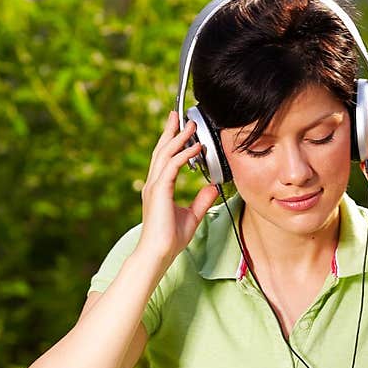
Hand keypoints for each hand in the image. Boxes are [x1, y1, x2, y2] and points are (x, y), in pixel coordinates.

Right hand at [138, 110, 219, 263]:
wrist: (158, 253)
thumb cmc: (170, 239)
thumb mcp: (192, 216)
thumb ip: (201, 200)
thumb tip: (212, 187)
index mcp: (159, 188)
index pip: (165, 159)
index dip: (172, 142)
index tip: (181, 129)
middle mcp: (154, 184)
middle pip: (161, 150)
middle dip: (170, 131)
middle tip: (177, 115)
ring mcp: (154, 186)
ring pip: (165, 154)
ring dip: (178, 137)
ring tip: (189, 124)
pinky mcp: (159, 191)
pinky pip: (172, 166)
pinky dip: (183, 154)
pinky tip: (195, 147)